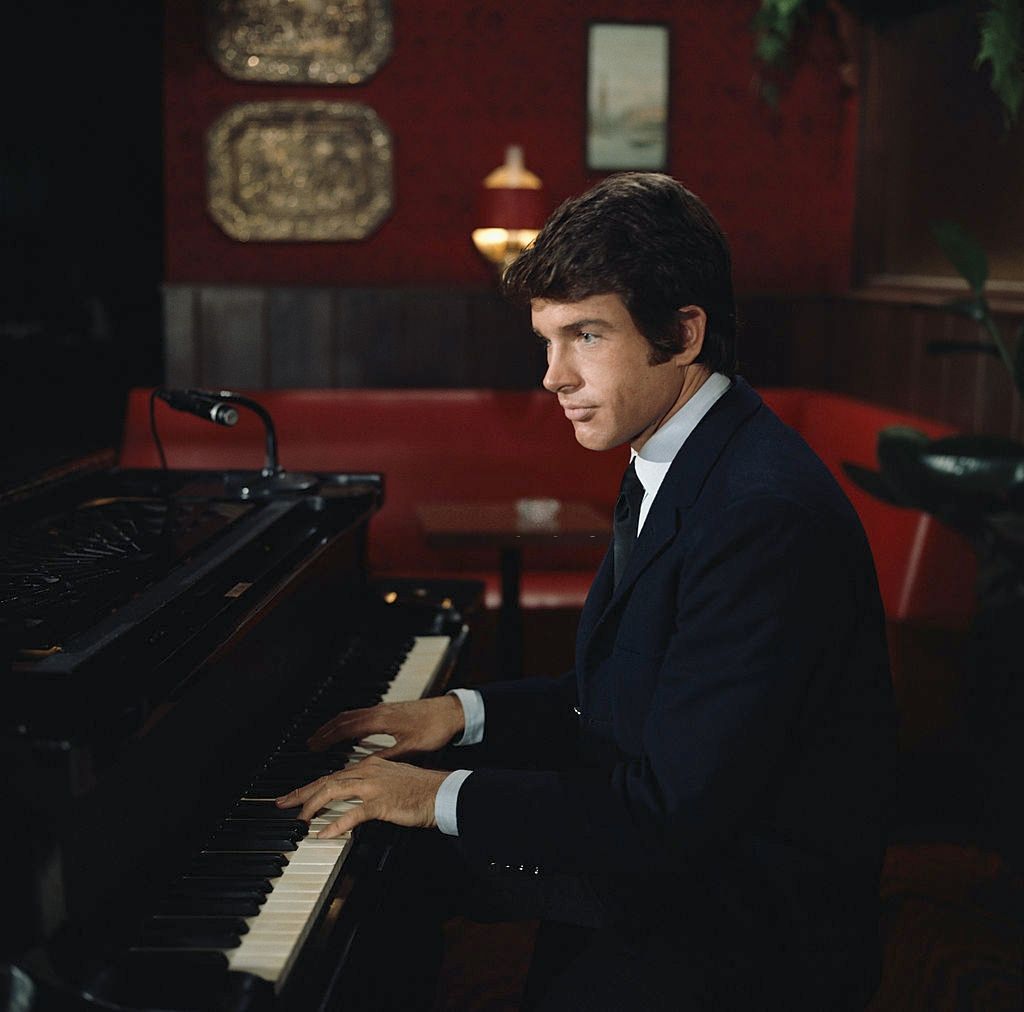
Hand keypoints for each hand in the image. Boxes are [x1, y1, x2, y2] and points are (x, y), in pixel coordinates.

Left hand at [275, 756, 446, 838]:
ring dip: (312, 806)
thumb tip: (354, 804)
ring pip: (334, 791)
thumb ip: (371, 789)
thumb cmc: (422, 791)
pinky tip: (323, 833)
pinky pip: (352, 814)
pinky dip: (335, 824)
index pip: (333, 775)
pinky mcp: (381, 802)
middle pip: (327, 780)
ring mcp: (374, 785)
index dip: (310, 786)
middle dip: (301, 793)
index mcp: (370, 765)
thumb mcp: (392, 784)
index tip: (294, 796)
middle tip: (281, 804)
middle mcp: (368, 770)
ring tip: (298, 819)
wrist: (444, 793)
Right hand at [307, 695, 464, 758]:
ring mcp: (383, 709)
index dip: (327, 739)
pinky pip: (361, 714)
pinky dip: (348, 722)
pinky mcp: (390, 710)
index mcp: (380, 720)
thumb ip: (385, 758)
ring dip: (334, 726)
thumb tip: (361, 768)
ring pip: (351, 715)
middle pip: (343, 719)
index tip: (311, 748)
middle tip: (308, 745)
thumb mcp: (410, 749)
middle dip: (324, 732)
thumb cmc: (434, 729)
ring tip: (322, 738)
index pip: (345, 728)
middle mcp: (378, 711)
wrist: (452, 712)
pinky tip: (349, 732)